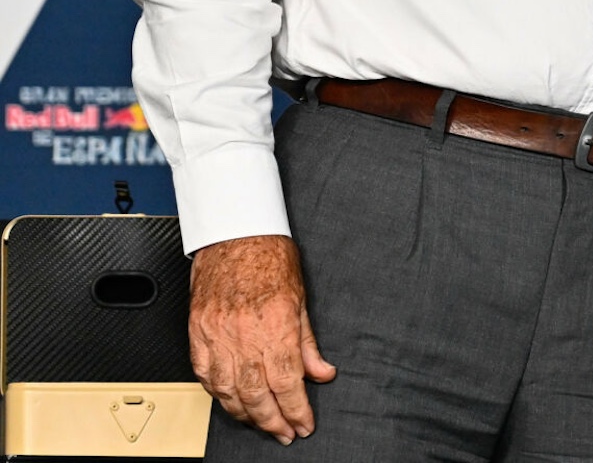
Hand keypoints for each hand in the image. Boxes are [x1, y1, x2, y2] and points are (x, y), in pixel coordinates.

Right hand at [188, 234, 335, 442]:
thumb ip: (308, 342)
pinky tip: (231, 402)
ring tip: (262, 423)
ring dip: (246, 414)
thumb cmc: (268, 257)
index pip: (287, 382)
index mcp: (274, 326)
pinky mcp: (197, 334)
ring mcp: (216, 336)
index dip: (296, 410)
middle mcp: (243, 335)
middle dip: (273, 421)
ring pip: (228, 392)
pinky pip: (205, 376)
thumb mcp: (300, 299)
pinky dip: (219, 394)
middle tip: (285, 433)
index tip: (304, 424)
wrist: (234, 233)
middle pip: (257, 395)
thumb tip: (322, 372)